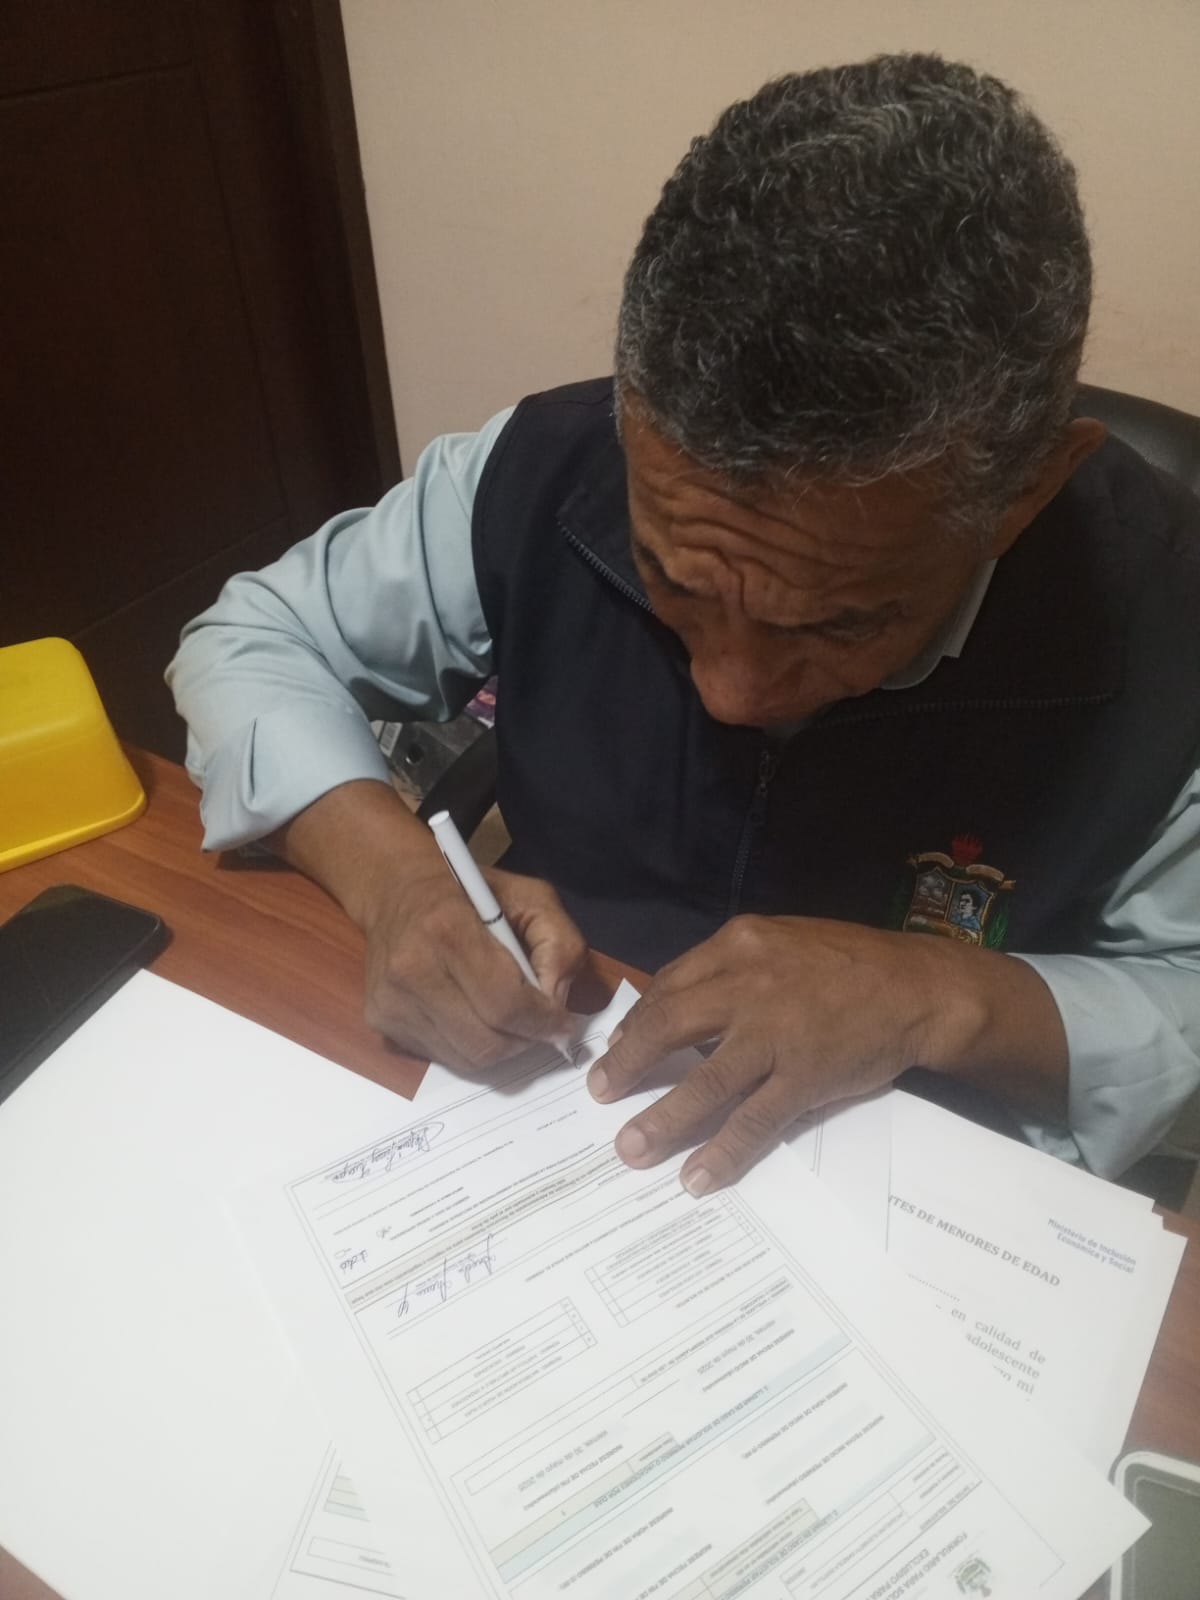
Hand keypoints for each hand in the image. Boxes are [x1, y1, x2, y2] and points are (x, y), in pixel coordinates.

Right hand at [269, 779, 587, 1069]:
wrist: (395, 892)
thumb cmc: (469, 892)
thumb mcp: (530, 897)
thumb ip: (559, 944)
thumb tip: (557, 1001)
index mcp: (448, 929)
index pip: (505, 1004)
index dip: (543, 1023)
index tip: (563, 1025)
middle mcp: (412, 971)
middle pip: (487, 1042)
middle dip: (525, 1041)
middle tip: (539, 1026)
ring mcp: (391, 1002)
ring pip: (467, 1059)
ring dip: (500, 1048)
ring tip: (508, 1020)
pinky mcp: (381, 1023)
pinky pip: (443, 1057)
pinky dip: (470, 1048)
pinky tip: (474, 1017)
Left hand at [588, 915, 950, 1194]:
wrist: (918, 987)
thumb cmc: (850, 963)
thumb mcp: (782, 942)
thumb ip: (733, 967)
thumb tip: (679, 1006)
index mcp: (739, 946)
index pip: (671, 985)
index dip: (639, 1024)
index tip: (618, 1050)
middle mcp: (749, 986)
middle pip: (670, 1026)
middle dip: (627, 1066)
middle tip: (599, 1093)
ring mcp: (776, 1034)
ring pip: (704, 1081)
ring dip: (662, 1119)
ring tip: (630, 1149)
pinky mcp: (804, 1077)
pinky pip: (753, 1120)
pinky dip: (722, 1152)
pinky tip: (698, 1177)